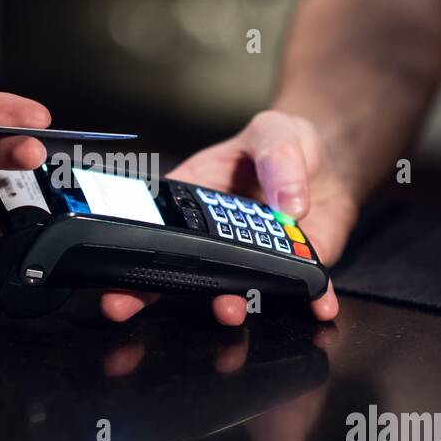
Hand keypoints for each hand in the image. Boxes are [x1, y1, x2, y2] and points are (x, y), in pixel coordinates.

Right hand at [100, 110, 354, 325]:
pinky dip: (308, 302)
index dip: (126, 254)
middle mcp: (215, 238)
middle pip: (175, 271)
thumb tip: (290, 204)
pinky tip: (318, 305)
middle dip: (149, 295)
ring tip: (228, 309)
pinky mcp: (291, 272)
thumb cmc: (287, 141)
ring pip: (231, 291)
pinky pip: (297, 292)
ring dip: (226, 307)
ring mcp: (252, 259)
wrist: (329, 162)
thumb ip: (279, 159)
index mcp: (194, 200)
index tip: (110, 275)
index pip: (151, 228)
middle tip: (126, 308)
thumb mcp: (277, 132)